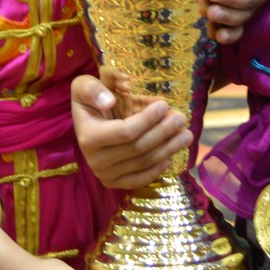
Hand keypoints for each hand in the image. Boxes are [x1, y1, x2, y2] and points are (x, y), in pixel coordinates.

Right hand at [71, 70, 191, 188]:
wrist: (85, 124)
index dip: (147, 119)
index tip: (164, 104)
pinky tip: (171, 155)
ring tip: (186, 135)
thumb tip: (109, 102)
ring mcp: (105, 174)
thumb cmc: (89, 101)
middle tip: (181, 118)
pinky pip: (140, 179)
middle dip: (163, 132)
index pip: (125, 132)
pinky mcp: (115, 182)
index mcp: (89, 136)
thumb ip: (92, 90)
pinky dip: (158, 168)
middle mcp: (96, 160)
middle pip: (138, 148)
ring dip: (168, 149)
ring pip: (143, 163)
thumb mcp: (83, 86)